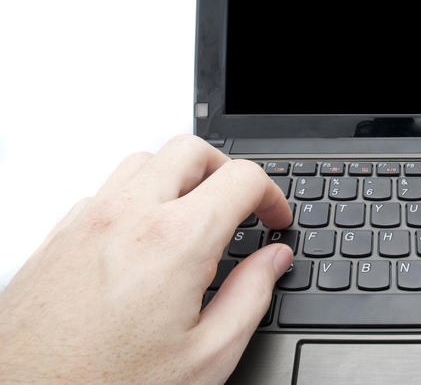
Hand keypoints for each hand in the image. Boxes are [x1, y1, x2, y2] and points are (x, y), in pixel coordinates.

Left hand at [0, 135, 293, 382]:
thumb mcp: (205, 358)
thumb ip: (251, 297)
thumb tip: (273, 260)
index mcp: (175, 242)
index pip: (242, 178)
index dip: (272, 195)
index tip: (274, 219)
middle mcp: (128, 217)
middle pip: (190, 150)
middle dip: (227, 171)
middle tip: (241, 208)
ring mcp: (87, 222)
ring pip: (144, 161)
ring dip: (178, 178)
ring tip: (194, 219)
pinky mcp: (57, 237)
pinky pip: (106, 191)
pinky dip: (136, 199)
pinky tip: (144, 240)